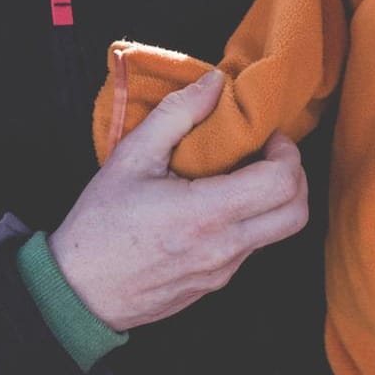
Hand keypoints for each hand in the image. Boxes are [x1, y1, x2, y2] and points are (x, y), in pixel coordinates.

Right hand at [48, 70, 309, 330]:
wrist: (77, 291)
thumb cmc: (99, 223)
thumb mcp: (131, 156)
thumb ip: (177, 113)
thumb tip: (215, 82)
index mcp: (205, 214)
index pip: (282, 183)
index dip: (286, 152)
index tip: (265, 136)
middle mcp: (223, 248)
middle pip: (296, 213)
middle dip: (294, 176)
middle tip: (267, 154)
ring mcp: (222, 272)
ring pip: (276, 233)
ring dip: (271, 199)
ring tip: (237, 175)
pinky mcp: (215, 285)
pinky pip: (250, 248)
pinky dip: (249, 220)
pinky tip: (215, 202)